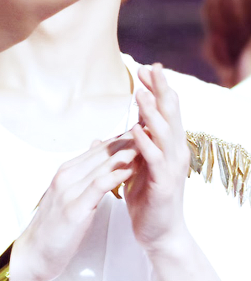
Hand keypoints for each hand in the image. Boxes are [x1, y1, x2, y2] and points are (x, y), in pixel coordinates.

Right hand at [11, 134, 136, 280]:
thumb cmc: (53, 225)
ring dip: (124, 154)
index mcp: (66, 171)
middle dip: (125, 142)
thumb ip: (82, 171)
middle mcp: (66, 176)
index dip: (119, 139)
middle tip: (147, 131)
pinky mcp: (74, 208)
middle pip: (101, 153)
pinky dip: (115, 175)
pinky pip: (97, 186)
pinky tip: (129, 170)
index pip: (97, 149)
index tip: (138, 132)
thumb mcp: (67, 192)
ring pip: (101, 166)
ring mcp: (68, 191)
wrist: (35, 251)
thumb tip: (95, 146)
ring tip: (144, 145)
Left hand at [124, 64, 189, 253]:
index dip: (157, 89)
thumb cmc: (149, 198)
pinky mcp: (164, 184)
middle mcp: (174, 152)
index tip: (145, 69)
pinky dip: (146, 142)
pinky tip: (135, 129)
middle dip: (160, 90)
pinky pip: (155, 159)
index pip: (165, 110)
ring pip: (164, 132)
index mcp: (169, 145)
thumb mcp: (140, 165)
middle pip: (170, 114)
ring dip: (151, 111)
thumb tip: (127, 126)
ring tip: (140, 93)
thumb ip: (136, 145)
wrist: (159, 234)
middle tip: (150, 68)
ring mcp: (171, 168)